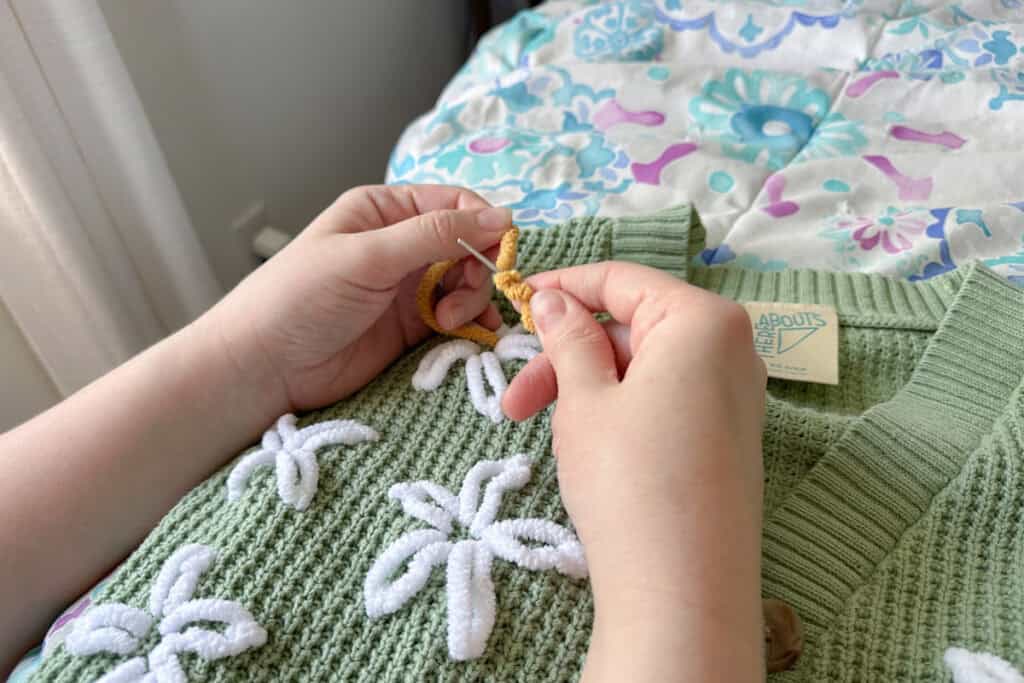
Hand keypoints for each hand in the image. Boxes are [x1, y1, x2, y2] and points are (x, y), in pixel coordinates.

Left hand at [205, 184, 510, 413]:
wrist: (264, 367)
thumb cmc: (300, 298)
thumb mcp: (368, 257)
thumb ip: (435, 236)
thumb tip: (504, 217)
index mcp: (385, 211)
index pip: (454, 205)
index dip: (484, 227)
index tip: (501, 255)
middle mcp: (401, 245)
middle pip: (468, 247)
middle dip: (475, 272)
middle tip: (458, 302)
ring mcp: (408, 288)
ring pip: (467, 285)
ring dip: (472, 302)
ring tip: (450, 324)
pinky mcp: (411, 329)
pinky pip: (457, 320)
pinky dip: (470, 326)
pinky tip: (470, 336)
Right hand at [503, 262, 766, 680]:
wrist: (682, 590)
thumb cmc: (629, 477)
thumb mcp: (585, 399)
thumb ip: (568, 338)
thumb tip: (552, 298)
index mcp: (704, 320)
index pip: (622, 280)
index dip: (564, 286)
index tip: (515, 300)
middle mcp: (732, 349)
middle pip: (632, 328)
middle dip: (567, 356)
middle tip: (517, 401)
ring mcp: (735, 397)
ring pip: (644, 368)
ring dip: (587, 388)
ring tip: (542, 431)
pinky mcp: (728, 438)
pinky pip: (667, 400)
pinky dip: (620, 409)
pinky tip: (587, 445)